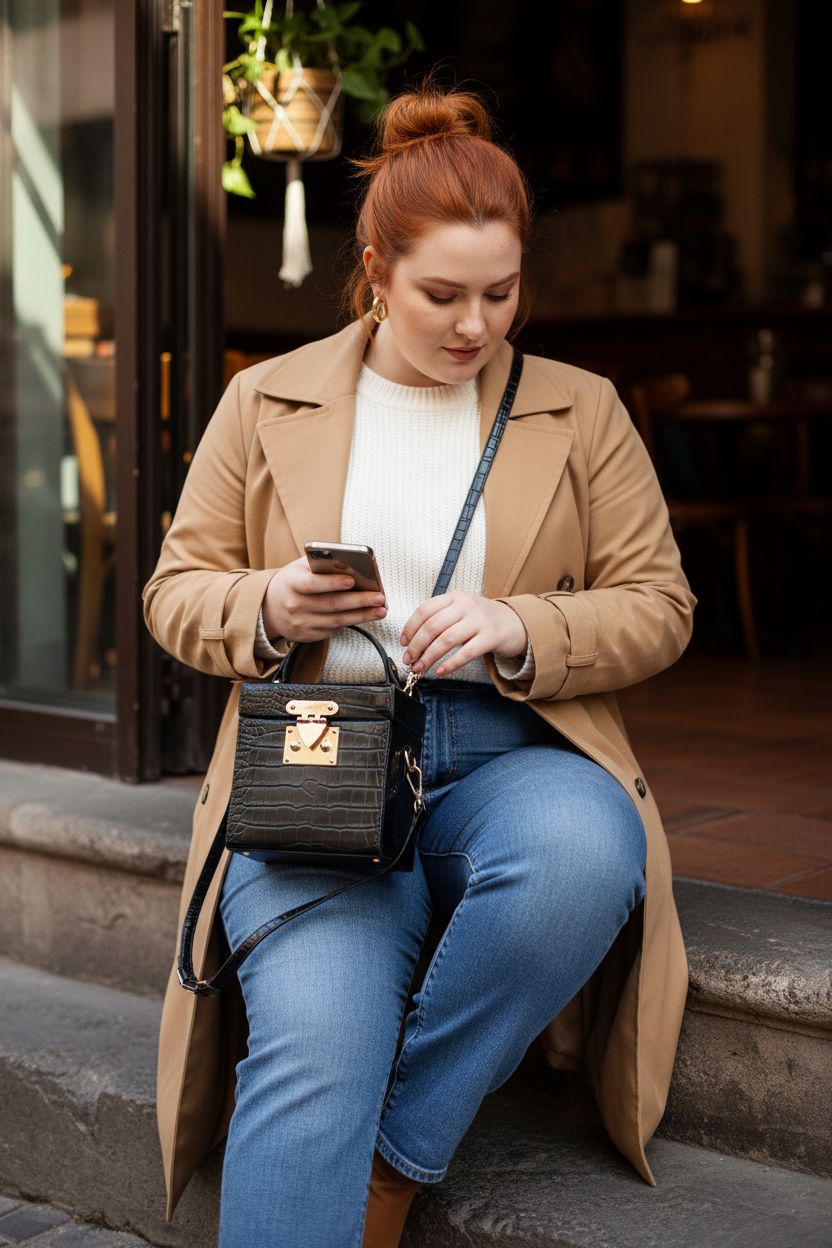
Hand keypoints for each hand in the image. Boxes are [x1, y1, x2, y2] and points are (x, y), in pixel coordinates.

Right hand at [262, 556, 386, 642]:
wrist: (270, 606)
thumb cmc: (293, 581)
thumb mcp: (301, 567)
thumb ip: (322, 563)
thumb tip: (351, 563)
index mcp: (292, 583)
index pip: (312, 584)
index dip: (332, 583)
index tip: (352, 580)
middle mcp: (294, 605)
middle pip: (331, 604)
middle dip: (358, 601)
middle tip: (379, 597)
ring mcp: (300, 623)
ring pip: (336, 621)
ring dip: (362, 616)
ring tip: (381, 609)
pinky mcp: (307, 636)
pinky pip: (333, 630)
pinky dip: (351, 622)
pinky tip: (366, 616)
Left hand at [400, 592, 527, 677]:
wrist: (515, 622)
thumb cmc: (481, 619)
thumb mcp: (461, 609)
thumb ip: (440, 617)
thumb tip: (412, 640)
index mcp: (454, 596)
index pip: (425, 610)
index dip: (410, 627)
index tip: (403, 643)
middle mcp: (466, 605)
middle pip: (433, 626)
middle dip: (416, 645)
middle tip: (408, 660)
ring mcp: (479, 621)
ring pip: (446, 640)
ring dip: (429, 656)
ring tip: (420, 668)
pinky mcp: (491, 637)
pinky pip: (466, 652)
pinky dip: (450, 664)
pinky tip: (440, 671)